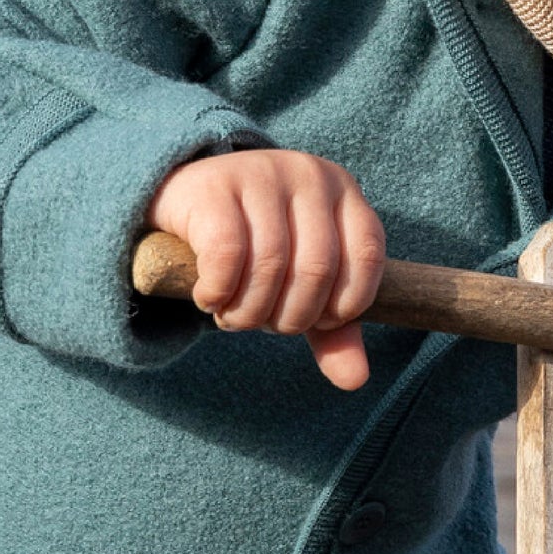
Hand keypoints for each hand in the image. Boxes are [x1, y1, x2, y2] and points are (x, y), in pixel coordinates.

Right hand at [149, 151, 384, 390]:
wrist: (186, 203)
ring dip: (249, 312)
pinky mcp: (213, 186)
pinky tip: (210, 298)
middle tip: (264, 323)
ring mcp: (261, 173)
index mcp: (343, 192)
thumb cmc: (255, 247)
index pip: (366, 257)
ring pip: (270, 264)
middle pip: (316, 269)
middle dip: (290, 317)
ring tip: (235, 317)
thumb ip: (331, 328)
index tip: (313, 320)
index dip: (343, 305)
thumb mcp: (300, 283)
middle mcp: (308, 175)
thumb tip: (355, 380)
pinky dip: (218, 292)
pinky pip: (226, 253)